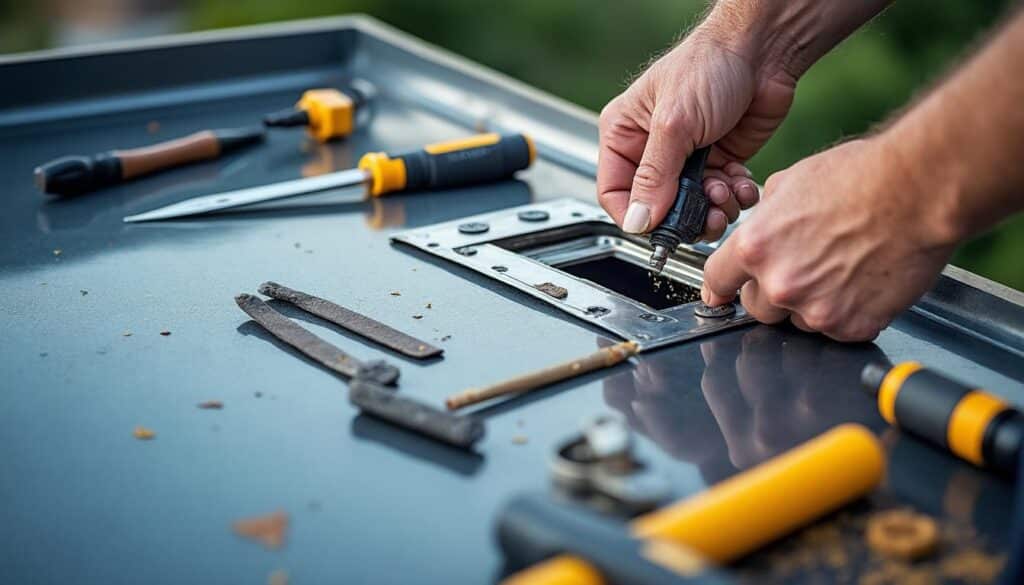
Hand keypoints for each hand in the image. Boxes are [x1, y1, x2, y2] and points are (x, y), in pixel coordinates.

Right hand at [597, 27, 795, 240]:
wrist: (764, 50)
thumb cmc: (711, 63)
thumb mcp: (674, 123)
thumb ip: (655, 176)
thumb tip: (638, 219)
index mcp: (625, 134)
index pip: (614, 192)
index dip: (634, 216)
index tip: (658, 229)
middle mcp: (653, 149)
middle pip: (657, 206)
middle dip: (682, 215)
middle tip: (703, 214)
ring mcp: (687, 158)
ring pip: (691, 208)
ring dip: (712, 208)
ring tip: (725, 192)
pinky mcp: (719, 161)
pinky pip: (721, 197)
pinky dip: (734, 197)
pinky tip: (742, 182)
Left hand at [701, 138, 956, 340]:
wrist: (919, 190)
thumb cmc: (862, 177)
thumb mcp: (791, 182)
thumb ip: (765, 218)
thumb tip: (758, 231)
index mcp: (756, 247)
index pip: (717, 280)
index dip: (719, 288)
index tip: (720, 295)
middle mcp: (780, 283)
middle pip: (756, 307)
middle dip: (773, 292)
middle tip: (805, 267)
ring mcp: (815, 310)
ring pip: (796, 322)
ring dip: (810, 304)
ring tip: (841, 269)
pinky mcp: (851, 326)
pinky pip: (836, 330)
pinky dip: (847, 313)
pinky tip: (862, 282)